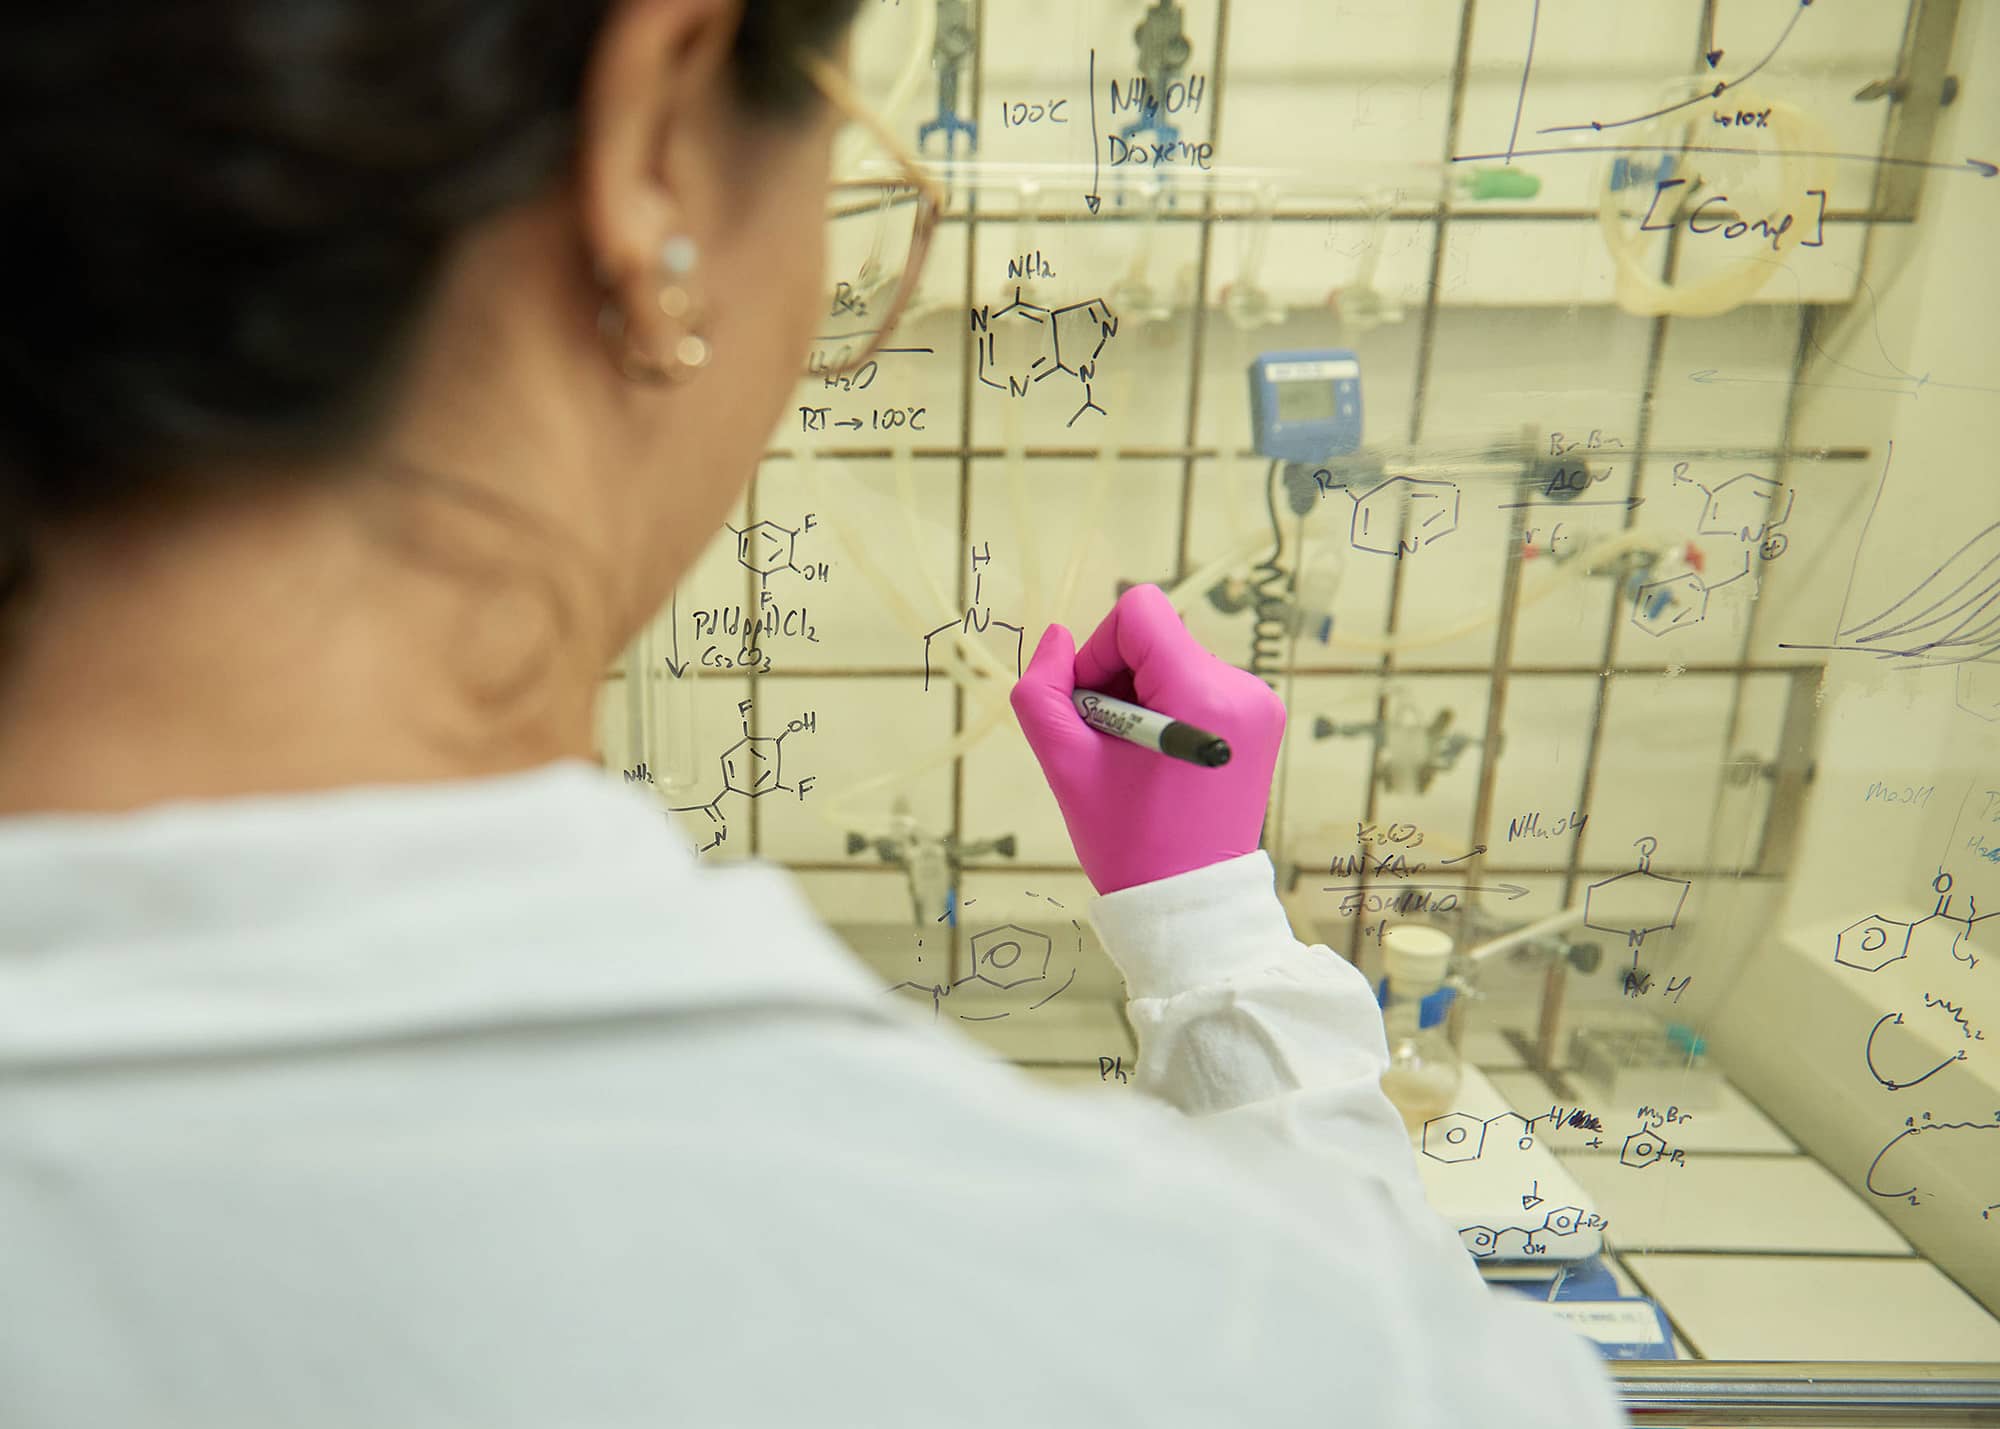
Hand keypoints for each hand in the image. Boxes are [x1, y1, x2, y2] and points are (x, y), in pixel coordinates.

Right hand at [1009, 584, 1286, 894]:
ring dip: (1141, 698)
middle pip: (1156, 638)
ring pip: (1174, 661)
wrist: (1189, 903)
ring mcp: (1259, 705)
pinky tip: (1159, 762)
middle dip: (1118, 681)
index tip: (1090, 706)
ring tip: (1133, 760)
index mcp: (1202, 693)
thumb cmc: (1128, 842)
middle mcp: (1242, 689)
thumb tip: (1055, 637)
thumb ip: (1043, 691)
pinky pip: (1199, 686)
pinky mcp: (1261, 721)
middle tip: (1106, 746)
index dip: (1098, 649)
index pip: (1139, 612)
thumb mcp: (1065, 766)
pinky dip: (1169, 711)